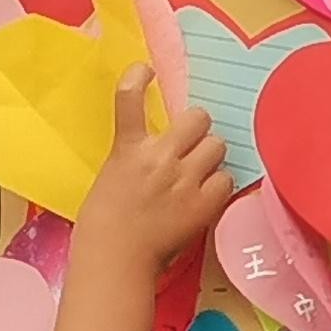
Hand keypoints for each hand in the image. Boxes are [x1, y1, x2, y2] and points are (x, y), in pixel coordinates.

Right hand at [68, 72, 237, 283]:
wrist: (115, 259)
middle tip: (191, 145)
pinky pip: (227, 179)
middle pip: (198, 118)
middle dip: (197, 129)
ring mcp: (184, 179)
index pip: (129, 96)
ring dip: (211, 156)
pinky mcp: (202, 203)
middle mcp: (158, 157)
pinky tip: (206, 196)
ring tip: (200, 174)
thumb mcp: (112, 177)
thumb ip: (136, 157)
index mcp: (128, 148)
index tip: (145, 71)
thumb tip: (162, 151)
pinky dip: (219, 186)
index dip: (138, 77)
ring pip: (217, 145)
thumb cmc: (103, 224)